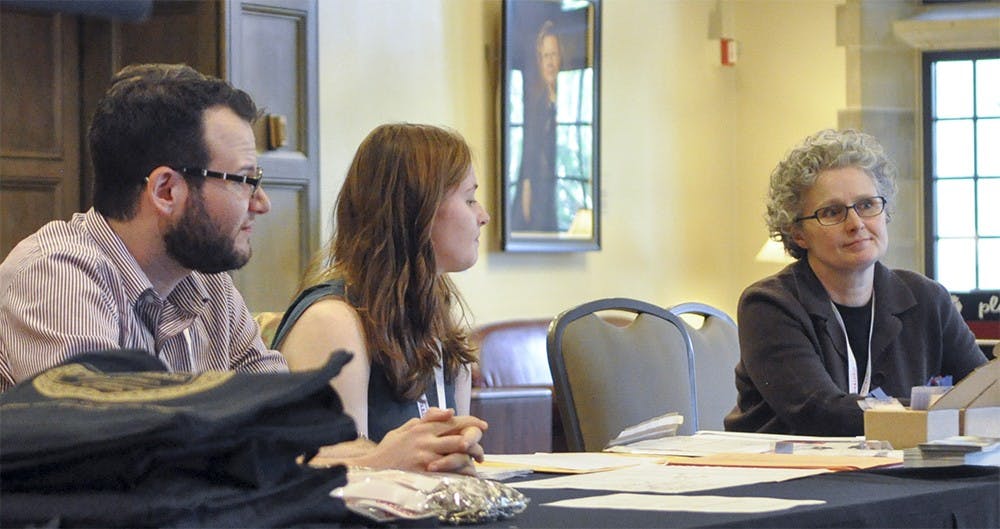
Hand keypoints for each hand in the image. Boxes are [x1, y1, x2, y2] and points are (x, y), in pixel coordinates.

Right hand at [354, 409, 487, 475]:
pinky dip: (460, 475)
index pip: (453, 421)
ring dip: (470, 461)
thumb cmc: (389, 449)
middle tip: (480, 453)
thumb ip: (427, 419)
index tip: (483, 426)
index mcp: (423, 427)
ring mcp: (425, 457)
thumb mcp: (406, 427)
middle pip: (460, 438)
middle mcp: (426, 440)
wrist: (372, 468)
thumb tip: (448, 411)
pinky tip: (465, 477)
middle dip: (475, 445)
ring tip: (474, 466)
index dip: (472, 422)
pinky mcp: (423, 472)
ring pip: (457, 456)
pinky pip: (449, 473)